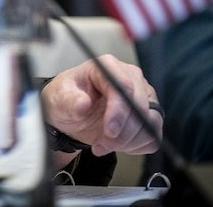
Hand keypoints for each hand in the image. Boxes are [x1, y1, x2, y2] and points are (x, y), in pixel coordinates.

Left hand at [41, 54, 162, 157]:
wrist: (70, 112)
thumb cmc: (67, 98)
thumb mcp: (59, 97)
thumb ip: (69, 100)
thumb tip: (82, 104)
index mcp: (108, 66)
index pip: (124, 86)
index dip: (119, 112)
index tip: (109, 131)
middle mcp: (131, 78)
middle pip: (140, 107)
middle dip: (121, 132)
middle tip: (100, 145)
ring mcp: (143, 96)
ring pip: (150, 123)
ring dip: (128, 141)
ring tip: (104, 145)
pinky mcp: (148, 115)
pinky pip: (152, 136)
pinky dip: (136, 146)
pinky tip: (117, 144)